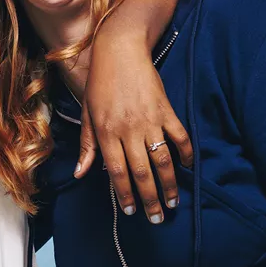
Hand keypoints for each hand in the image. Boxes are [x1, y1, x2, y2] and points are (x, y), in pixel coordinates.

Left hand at [76, 37, 192, 224]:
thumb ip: (87, 145)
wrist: (120, 49)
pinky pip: (180, 136)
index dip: (125, 194)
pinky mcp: (166, 110)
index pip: (117, 172)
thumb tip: (80, 173)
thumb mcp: (87, 113)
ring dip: (169, 184)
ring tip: (173, 201)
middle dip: (150, 198)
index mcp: (107, 132)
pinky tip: (186, 167)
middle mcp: (129, 129)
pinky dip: (185, 153)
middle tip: (156, 217)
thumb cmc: (100, 82)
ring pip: (162, 160)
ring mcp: (150, 120)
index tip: (131, 211)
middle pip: (142, 172)